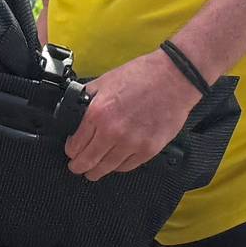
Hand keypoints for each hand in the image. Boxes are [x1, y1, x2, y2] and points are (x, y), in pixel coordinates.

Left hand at [63, 51, 202, 180]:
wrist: (174, 78)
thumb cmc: (144, 75)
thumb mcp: (106, 80)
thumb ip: (88, 96)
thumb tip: (76, 106)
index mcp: (98, 113)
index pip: (75, 145)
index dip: (71, 150)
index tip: (72, 150)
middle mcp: (113, 132)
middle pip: (88, 162)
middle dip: (79, 167)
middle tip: (77, 167)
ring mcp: (132, 143)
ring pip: (106, 168)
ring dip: (97, 171)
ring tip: (94, 170)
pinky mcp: (148, 149)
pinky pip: (127, 166)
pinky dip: (118, 166)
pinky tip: (115, 162)